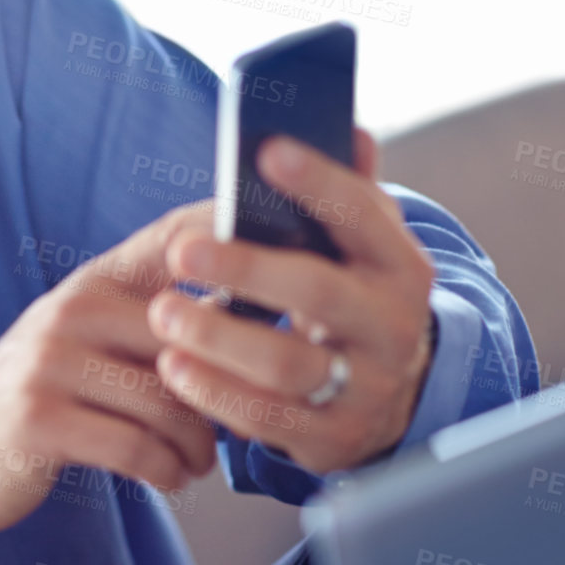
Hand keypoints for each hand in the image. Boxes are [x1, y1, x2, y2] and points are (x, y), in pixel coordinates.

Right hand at [0, 202, 219, 564]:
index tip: (289, 251)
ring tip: (197, 457)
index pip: (173, 237)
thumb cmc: (45, 400)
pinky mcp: (40, 419)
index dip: (232, 232)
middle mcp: (72, 309)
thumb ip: (156, 322)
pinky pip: (137, 446)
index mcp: (93, 282)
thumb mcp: (89, 342)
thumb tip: (255, 308)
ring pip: (170, 400)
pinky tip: (168, 475)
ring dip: (198, 443)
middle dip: (226, 389)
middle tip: (237, 420)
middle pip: (190, 339)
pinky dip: (167, 470)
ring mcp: (50, 361)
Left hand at [146, 129, 436, 474]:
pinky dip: (215, 393)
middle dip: (247, 269)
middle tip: (182, 252)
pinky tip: (174, 367)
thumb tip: (346, 125)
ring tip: (164, 313)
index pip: (363, 214)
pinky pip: (268, 419)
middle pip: (319, 292)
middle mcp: (393, 326)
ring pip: (288, 363)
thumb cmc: (354, 299)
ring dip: (219, 338)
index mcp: (400, 265)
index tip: (265, 151)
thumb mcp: (363, 249)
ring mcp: (366, 386)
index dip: (319, 181)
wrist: (391, 397)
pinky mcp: (332, 439)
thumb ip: (350, 192)